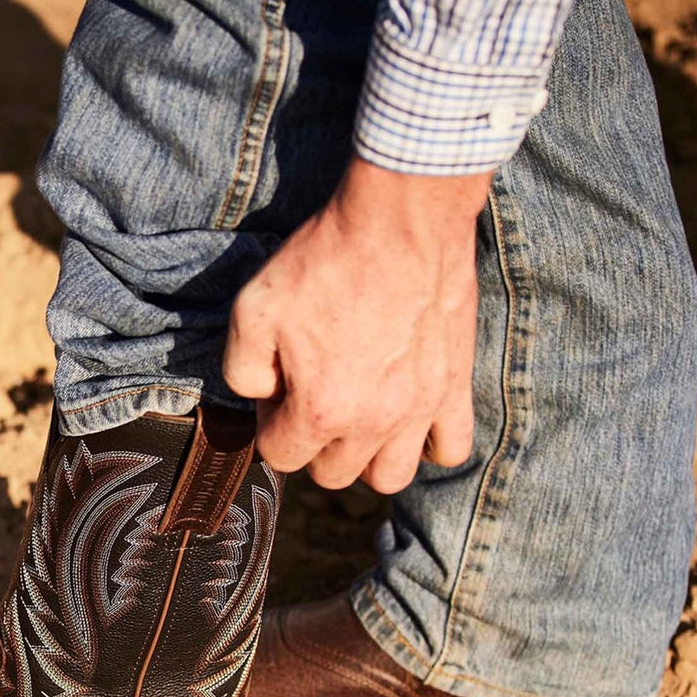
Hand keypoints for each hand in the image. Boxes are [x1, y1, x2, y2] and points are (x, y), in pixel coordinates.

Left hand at [223, 156, 489, 493]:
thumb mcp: (252, 310)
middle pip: (332, 473)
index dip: (269, 423)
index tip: (278, 386)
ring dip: (367, 457)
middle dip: (313, 442)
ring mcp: (419, 410)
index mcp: (319, 409)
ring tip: (360, 414)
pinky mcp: (455, 387)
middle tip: (315, 391)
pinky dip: (430, 443)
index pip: (280, 455)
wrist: (400, 219)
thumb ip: (241, 371)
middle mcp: (373, 423)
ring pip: (390, 477)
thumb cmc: (323, 261)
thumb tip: (260, 398)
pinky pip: (451, 449)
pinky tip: (410, 414)